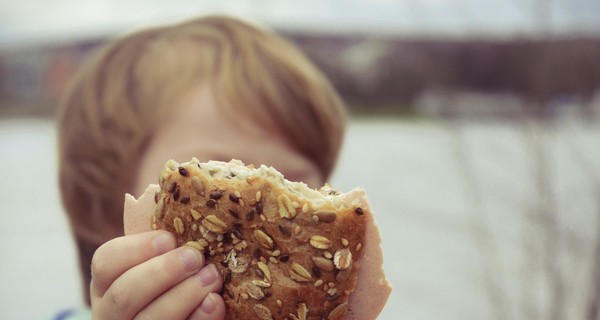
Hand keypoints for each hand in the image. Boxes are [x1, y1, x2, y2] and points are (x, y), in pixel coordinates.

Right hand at [90, 230, 224, 318]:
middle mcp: (111, 312)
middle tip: (195, 257)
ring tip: (213, 277)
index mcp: (107, 282)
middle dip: (162, 273)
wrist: (181, 314)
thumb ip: (166, 242)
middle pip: (124, 295)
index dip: (136, 249)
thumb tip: (183, 193)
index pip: (105, 262)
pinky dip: (198, 319)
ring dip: (184, 296)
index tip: (168, 238)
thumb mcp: (159, 260)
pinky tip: (215, 304)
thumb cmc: (173, 279)